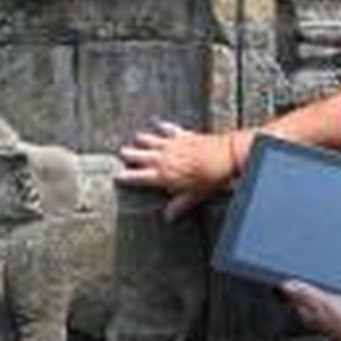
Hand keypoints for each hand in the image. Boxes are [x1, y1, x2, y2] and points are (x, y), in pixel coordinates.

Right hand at [116, 120, 235, 220]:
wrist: (224, 157)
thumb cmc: (210, 180)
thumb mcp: (193, 197)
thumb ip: (178, 206)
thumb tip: (168, 217)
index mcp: (162, 176)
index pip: (138, 177)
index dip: (126, 177)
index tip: (116, 176)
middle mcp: (163, 159)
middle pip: (139, 155)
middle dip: (129, 154)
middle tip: (121, 153)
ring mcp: (171, 145)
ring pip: (149, 140)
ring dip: (142, 139)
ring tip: (135, 138)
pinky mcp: (182, 135)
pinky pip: (168, 129)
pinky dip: (162, 126)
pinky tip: (158, 123)